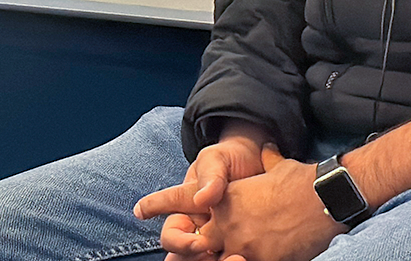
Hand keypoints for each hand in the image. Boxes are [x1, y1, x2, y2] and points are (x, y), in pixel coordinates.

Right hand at [136, 123, 271, 258]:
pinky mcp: (242, 246)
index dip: (151, 216)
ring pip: (202, 260)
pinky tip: (243, 257)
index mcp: (186, 206)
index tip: (144, 212)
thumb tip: (201, 199)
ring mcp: (219, 241)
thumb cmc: (234, 159)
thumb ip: (209, 175)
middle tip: (200, 245)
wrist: (266, 163)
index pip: (164, 213)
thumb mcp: (217, 158)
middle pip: (178, 250)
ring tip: (232, 255)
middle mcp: (197, 228)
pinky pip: (230, 259)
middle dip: (184, 250)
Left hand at [199, 148, 342, 260]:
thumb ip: (264, 160)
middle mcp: (226, 224)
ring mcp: (243, 245)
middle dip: (218, 245)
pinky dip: (256, 260)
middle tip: (239, 242)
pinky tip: (271, 255)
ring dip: (237, 255)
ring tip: (255, 248)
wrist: (324, 196)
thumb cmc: (299, 179)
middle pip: (207, 244)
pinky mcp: (264, 259)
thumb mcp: (273, 164)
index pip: (201, 222)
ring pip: (226, 258)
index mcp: (223, 201)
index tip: (223, 229)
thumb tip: (267, 149)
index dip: (210, 228)